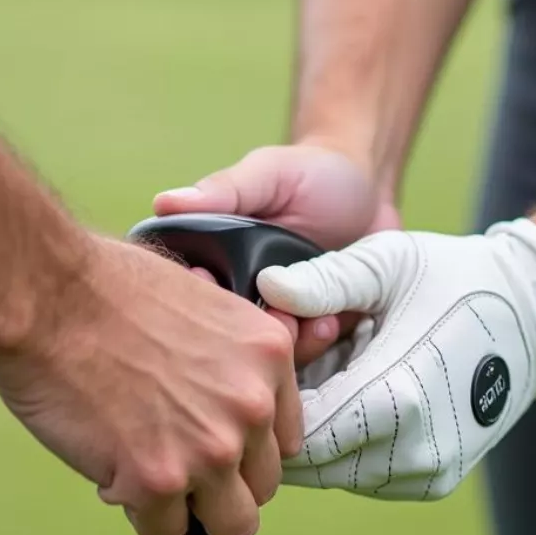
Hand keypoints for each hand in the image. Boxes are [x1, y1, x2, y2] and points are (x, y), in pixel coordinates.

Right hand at [0, 237, 302, 534]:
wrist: (46, 294)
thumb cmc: (106, 287)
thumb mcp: (200, 300)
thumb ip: (229, 356)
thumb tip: (225, 393)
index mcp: (267, 356)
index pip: (283, 437)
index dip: (245, 445)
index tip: (213, 440)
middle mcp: (252, 406)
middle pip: (262, 486)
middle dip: (221, 481)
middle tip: (174, 458)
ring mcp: (211, 449)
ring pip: (229, 523)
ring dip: (190, 508)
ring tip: (147, 473)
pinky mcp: (160, 480)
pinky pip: (164, 529)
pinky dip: (137, 510)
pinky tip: (111, 469)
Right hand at [154, 143, 399, 363]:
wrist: (370, 194)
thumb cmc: (311, 174)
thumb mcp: (267, 174)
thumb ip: (223, 190)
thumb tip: (165, 202)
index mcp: (209, 261)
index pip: (186, 298)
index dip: (195, 304)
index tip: (213, 287)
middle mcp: (234, 299)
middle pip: (223, 338)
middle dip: (244, 336)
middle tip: (275, 315)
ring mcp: (271, 322)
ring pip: (260, 359)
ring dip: (285, 347)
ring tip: (311, 320)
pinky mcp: (307, 337)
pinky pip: (301, 360)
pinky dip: (313, 347)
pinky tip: (329, 322)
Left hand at [257, 222, 535, 498]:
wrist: (529, 313)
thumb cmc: (452, 278)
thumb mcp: (388, 263)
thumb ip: (325, 280)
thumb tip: (268, 288)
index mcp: (396, 397)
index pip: (298, 433)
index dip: (274, 400)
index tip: (275, 362)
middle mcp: (413, 451)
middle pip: (310, 460)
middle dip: (294, 418)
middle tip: (307, 366)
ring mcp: (426, 472)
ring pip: (333, 472)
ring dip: (321, 433)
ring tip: (338, 377)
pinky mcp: (433, 482)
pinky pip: (363, 475)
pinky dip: (349, 444)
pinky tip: (361, 398)